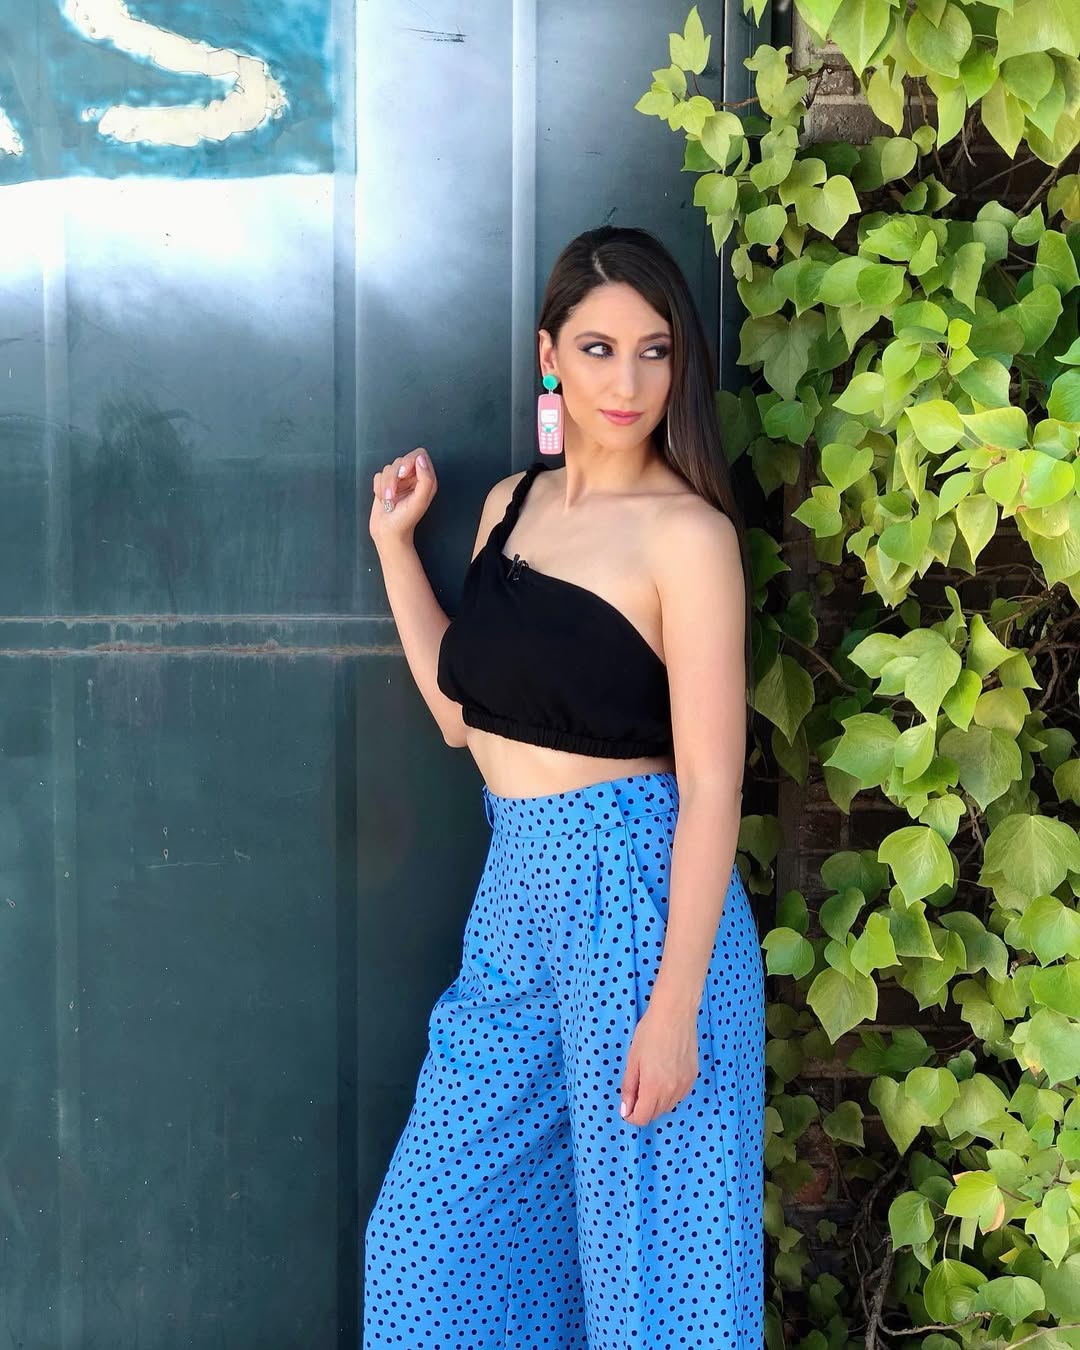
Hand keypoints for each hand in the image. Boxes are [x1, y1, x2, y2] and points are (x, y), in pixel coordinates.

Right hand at [369, 449, 437, 548]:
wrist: (388, 533)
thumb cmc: (406, 520)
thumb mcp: (420, 501)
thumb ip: (425, 479)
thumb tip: (420, 459)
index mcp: (426, 479)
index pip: (419, 454)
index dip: (409, 461)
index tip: (403, 474)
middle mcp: (413, 478)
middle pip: (401, 460)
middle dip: (393, 477)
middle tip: (392, 494)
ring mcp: (399, 481)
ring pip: (388, 468)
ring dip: (385, 486)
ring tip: (389, 501)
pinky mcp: (385, 485)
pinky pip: (378, 475)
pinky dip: (378, 488)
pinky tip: (383, 499)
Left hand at [619, 1003, 698, 1126]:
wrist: (675, 1014)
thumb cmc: (649, 1033)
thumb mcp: (632, 1060)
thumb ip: (629, 1088)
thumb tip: (626, 1109)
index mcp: (653, 1087)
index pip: (642, 1118)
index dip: (632, 1116)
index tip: (627, 1106)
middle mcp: (672, 1091)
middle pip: (656, 1114)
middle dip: (644, 1108)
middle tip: (637, 1088)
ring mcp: (685, 1085)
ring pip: (669, 1106)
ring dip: (657, 1102)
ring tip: (651, 1079)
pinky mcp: (693, 1077)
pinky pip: (679, 1095)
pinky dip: (670, 1093)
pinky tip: (664, 1075)